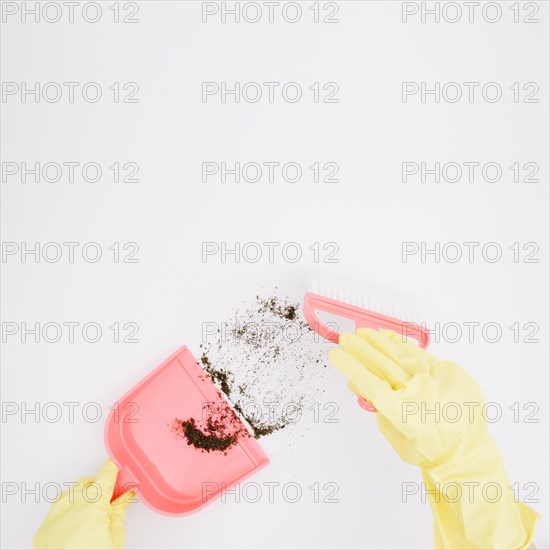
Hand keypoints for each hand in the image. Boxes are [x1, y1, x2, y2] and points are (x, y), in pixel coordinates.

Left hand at [33, 460, 132, 549]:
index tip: (118, 469)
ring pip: (71, 494)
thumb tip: (123, 496)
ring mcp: (55, 513)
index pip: (106, 473)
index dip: (114, 470)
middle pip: (88, 482)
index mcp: (94, 501)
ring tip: (91, 519)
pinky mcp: (45, 526)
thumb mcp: (115, 537)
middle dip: (99, 488)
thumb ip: (118, 510)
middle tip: (108, 504)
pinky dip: (69, 514)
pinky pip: (59, 510)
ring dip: (82, 499)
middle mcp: (72, 501)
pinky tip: (76, 528)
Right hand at [329, 328, 538, 548]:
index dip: (349, 366)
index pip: (368, 382)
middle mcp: (418, 391)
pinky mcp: (451, 372)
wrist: (465, 454)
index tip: (335, 354)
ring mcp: (436, 379)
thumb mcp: (393, 434)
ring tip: (365, 333)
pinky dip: (404, 345)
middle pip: (382, 363)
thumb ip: (375, 407)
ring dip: (379, 341)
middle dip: (360, 348)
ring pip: (402, 353)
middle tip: (346, 338)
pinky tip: (390, 338)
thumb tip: (356, 382)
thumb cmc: (425, 450)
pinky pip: (422, 354)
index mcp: (401, 411)